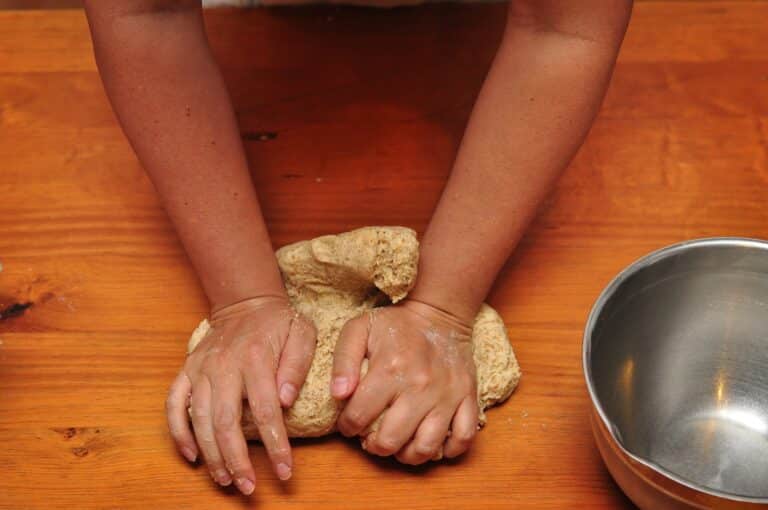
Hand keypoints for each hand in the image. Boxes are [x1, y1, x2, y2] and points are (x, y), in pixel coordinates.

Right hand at [166, 296, 315, 494]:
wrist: (246, 302)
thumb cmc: (279, 322)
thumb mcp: (302, 333)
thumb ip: (297, 365)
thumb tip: (285, 400)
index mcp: (256, 358)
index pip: (265, 410)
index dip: (275, 445)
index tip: (285, 472)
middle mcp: (223, 365)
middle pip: (226, 421)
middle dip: (237, 459)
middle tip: (248, 487)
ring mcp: (201, 369)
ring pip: (199, 419)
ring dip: (211, 454)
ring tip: (226, 479)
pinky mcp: (187, 371)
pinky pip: (173, 405)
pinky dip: (178, 433)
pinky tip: (192, 456)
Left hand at [331, 299, 478, 464]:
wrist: (438, 313)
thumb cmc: (394, 324)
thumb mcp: (359, 330)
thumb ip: (343, 361)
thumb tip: (338, 395)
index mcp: (389, 369)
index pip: (359, 416)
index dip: (347, 426)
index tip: (348, 423)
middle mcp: (419, 386)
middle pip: (391, 439)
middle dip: (374, 446)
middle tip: (370, 439)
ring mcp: (447, 394)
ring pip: (426, 446)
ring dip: (407, 455)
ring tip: (398, 446)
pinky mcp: (468, 397)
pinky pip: (464, 437)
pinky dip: (448, 450)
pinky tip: (431, 442)